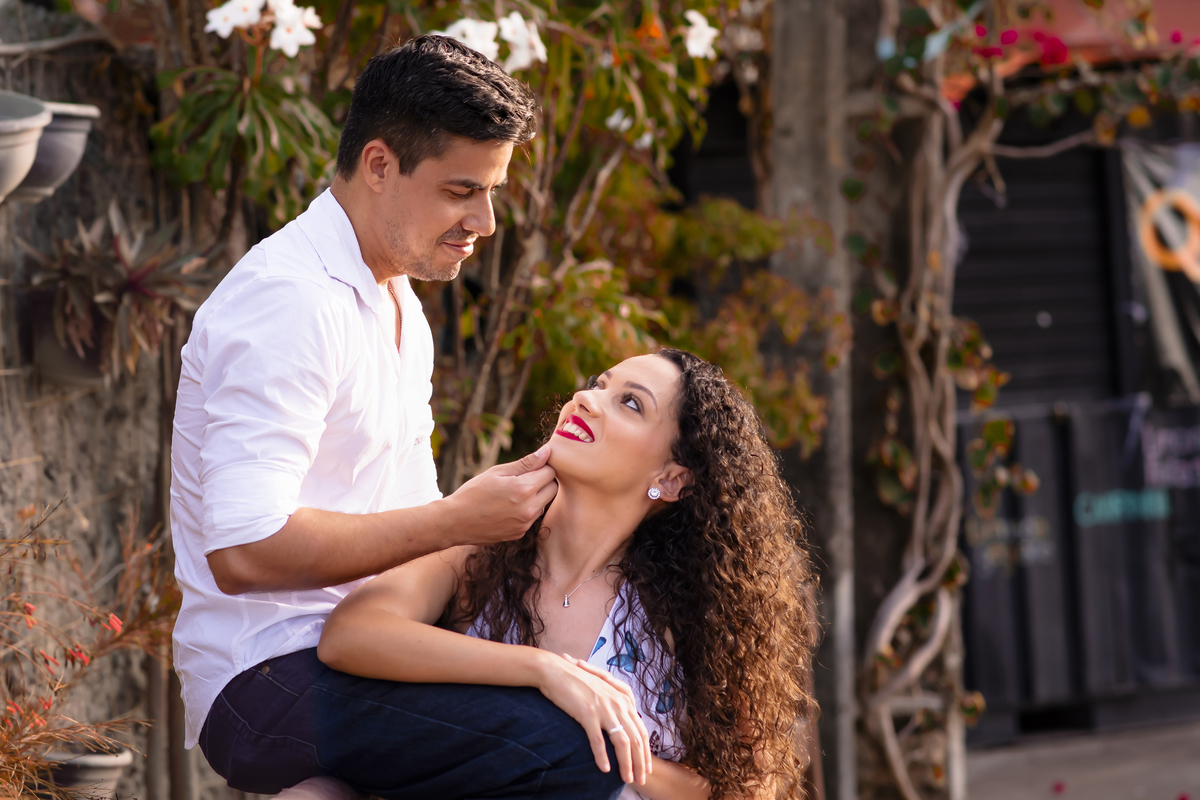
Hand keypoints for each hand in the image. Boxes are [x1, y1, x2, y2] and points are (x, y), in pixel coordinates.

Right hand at [442, 444, 557, 544]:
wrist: (455, 522)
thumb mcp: (497, 472)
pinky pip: (533, 517)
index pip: (550, 472)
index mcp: (523, 489)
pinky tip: (508, 508)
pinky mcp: (520, 533)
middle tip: (523, 479)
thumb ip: (526, 463)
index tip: (529, 467)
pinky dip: (527, 510)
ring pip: (545, 504)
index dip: (541, 467)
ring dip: (536, 497)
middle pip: (553, 489)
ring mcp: (525, 523)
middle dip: (543, 481)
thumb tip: (547, 451)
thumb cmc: (473, 492)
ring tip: (513, 494)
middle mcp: (529, 508)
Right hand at [534, 652, 651, 785]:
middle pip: (636, 738)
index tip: (645, 768)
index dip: (645, 751)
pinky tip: (604, 769)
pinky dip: (602, 756)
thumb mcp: (603, 690)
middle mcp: (618, 703)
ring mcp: (604, 708)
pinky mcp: (588, 713)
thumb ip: (616, 704)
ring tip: (626, 778)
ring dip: (626, 763)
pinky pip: (598, 740)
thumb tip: (622, 724)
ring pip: (622, 741)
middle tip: (640, 780)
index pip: (641, 730)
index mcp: (624, 698)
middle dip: (640, 762)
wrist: (556, 671)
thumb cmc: (577, 680)